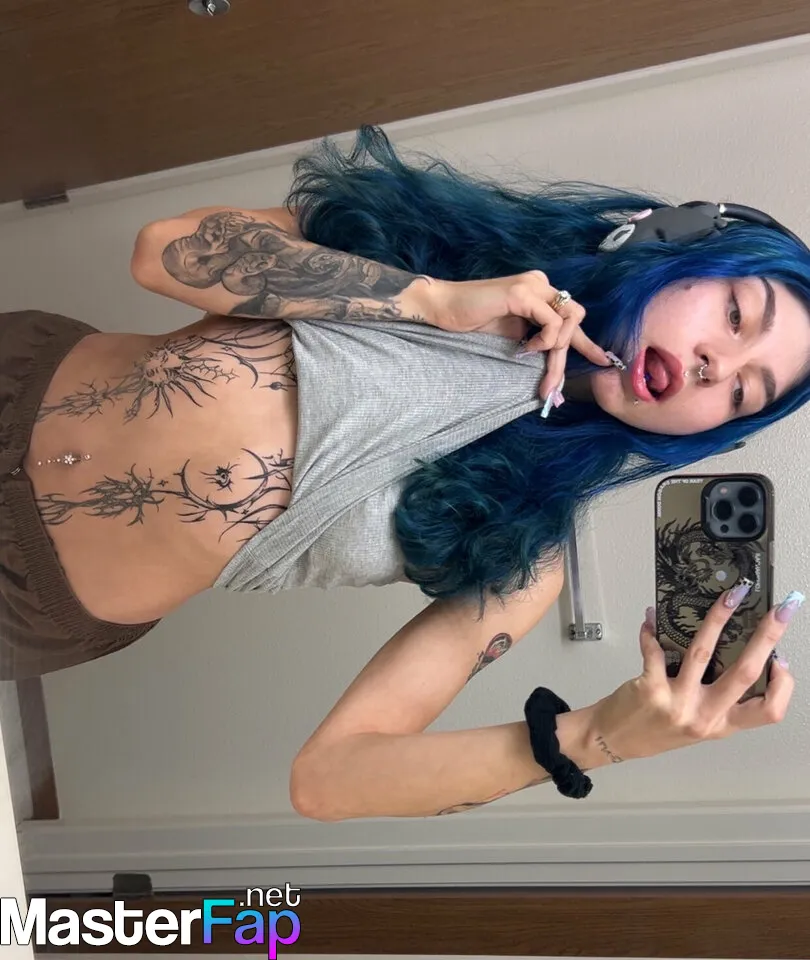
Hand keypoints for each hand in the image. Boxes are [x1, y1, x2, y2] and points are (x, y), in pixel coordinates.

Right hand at [430, 271, 610, 400]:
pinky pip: (552, 322)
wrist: (443, 308)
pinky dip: (545, 340)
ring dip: (555, 348)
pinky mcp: (522, 293)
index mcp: (540, 292)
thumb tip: (553, 360)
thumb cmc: (472, 321)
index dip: (586, 342)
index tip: (601, 360)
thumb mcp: (513, 334)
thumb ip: (535, 339)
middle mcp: (541, 284)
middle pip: (575, 320)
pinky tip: (525, 347)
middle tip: (550, 383)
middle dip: (566, 355)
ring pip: (569, 320)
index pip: (571, 317)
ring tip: (530, 354)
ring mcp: (533, 285)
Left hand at [583, 588, 800, 764]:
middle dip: (766, 636)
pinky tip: (650, 619)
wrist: (613, 740)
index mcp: (721, 724)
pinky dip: (652, 631)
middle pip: (744, 672)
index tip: (782, 659)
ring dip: (718, 618)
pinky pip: (655, 651)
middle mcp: (703, 716)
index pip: (768, 711)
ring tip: (728, 597)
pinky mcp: (650, 689)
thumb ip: (718, 698)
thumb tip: (738, 653)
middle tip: (781, 611)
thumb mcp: (698, 723)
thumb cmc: (656, 729)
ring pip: (703, 653)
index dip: (783, 685)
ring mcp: (677, 703)